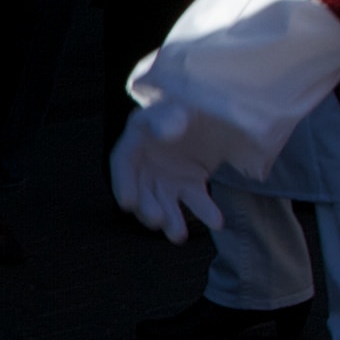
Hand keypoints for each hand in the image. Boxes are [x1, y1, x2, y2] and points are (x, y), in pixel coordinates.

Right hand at [108, 98, 227, 243]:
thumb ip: (171, 117)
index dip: (122, 183)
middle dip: (148, 208)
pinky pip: (193, 200)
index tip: (127, 204)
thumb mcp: (180, 105)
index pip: (122, 162)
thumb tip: (166, 133)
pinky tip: (216, 221)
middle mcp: (147, 160)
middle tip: (158, 221)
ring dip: (171, 220)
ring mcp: (167, 175)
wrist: (216, 109)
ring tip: (179, 236)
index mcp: (138, 136)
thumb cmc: (190, 103)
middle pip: (141, 189)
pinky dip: (204, 211)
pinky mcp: (189, 184)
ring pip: (164, 202)